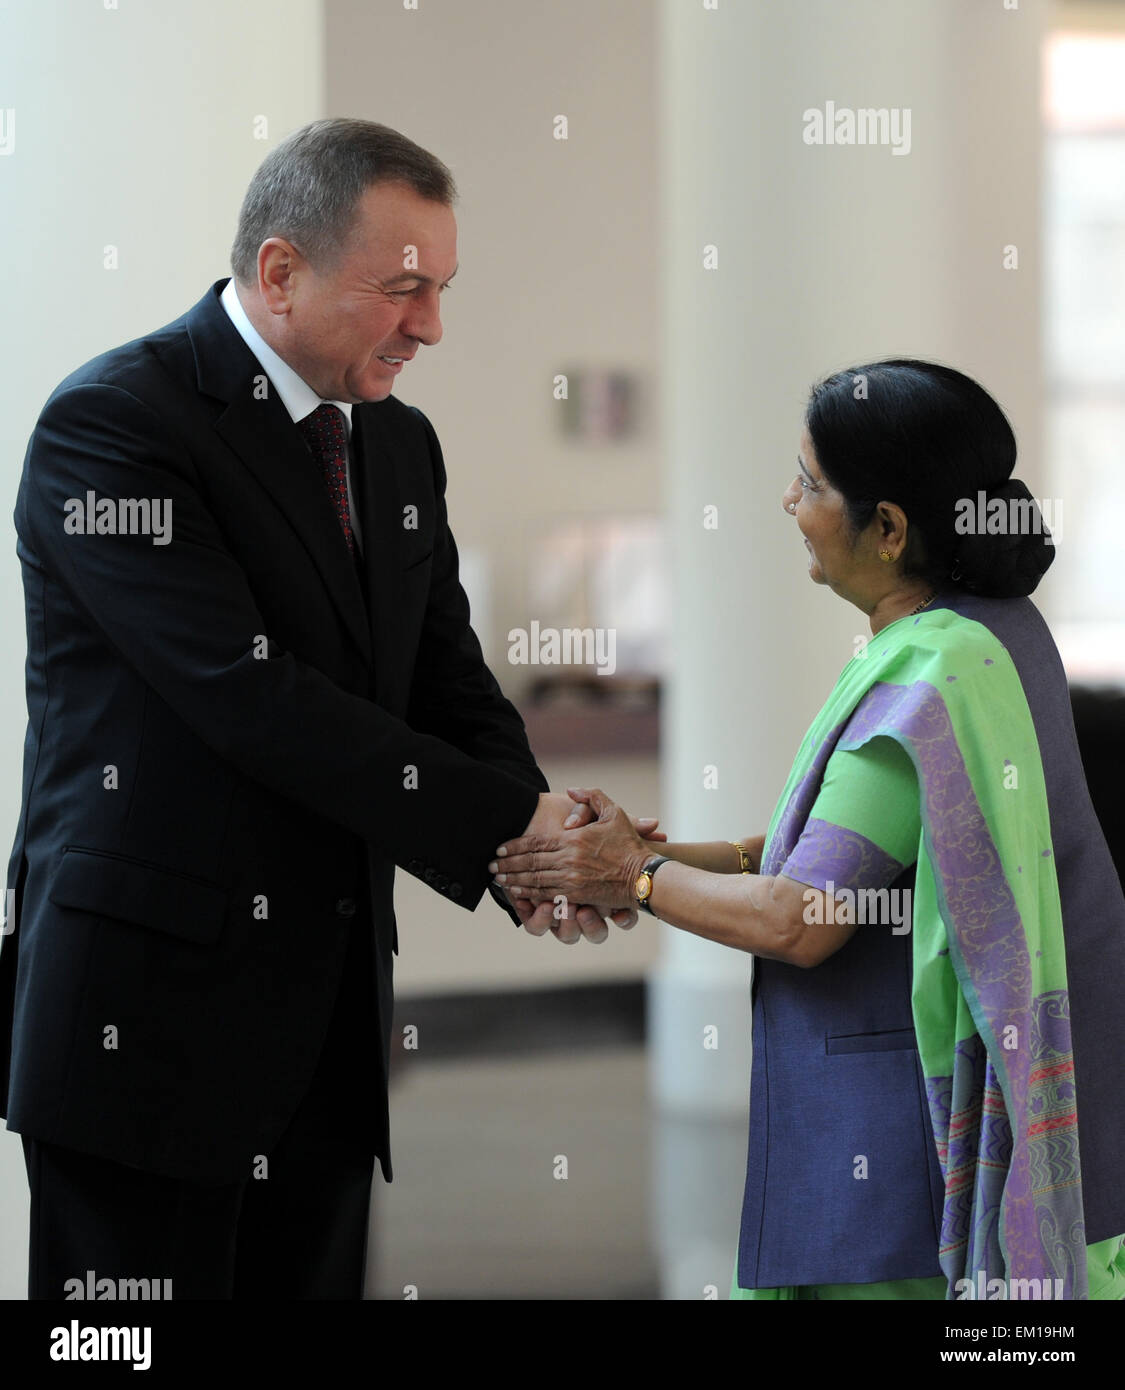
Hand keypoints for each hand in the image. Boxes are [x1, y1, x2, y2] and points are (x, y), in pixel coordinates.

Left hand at [491, 787, 650, 918]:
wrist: (644, 875)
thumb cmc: (629, 843)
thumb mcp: (613, 811)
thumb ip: (592, 796)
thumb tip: (571, 788)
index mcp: (573, 839)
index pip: (535, 842)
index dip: (515, 846)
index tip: (500, 848)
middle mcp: (568, 860)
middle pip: (529, 862)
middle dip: (507, 864)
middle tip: (491, 865)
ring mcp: (571, 879)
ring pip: (534, 880)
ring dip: (513, 880)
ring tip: (498, 880)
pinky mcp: (577, 895)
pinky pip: (547, 894)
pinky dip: (529, 894)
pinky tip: (517, 894)